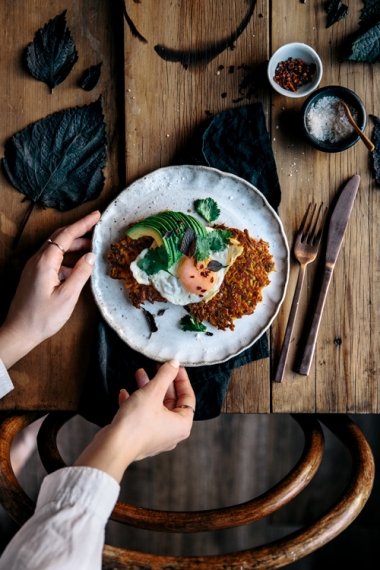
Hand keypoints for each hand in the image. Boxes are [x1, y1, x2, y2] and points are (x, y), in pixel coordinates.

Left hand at [0, 211, 100, 368]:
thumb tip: (91, 256)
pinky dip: (67, 258)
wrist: (20, 332)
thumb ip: (81, 274)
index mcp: (45, 262)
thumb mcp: (67, 297)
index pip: (66, 235)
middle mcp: (37, 260)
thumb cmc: (42, 318)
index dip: (83, 224)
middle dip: (79, 230)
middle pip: (60, 237)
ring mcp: (34, 267)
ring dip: (74, 244)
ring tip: (92, 246)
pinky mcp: (34, 275)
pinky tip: (78, 267)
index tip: (97, 216)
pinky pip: (53, 259)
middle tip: (97, 227)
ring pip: (56, 248)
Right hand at [74, 360, 195, 481]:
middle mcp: (171, 433)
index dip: (182, 379)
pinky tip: (125, 392)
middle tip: (157, 366)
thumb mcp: (153, 392)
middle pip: (171, 401)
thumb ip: (165, 375)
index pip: (188, 397)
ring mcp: (155, 437)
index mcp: (182, 425)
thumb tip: (175, 363)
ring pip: (155, 407)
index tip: (175, 366)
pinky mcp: (140, 438)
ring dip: (147, 390)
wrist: (112, 447)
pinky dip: (135, 403)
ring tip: (139, 374)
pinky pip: (142, 416)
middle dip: (162, 382)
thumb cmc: (137, 422)